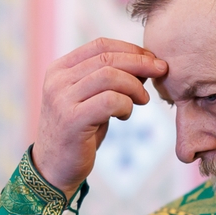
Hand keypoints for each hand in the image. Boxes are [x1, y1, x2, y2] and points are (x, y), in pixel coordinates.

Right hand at [31, 38, 166, 195]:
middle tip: (161, 71)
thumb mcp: (90, 100)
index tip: (151, 59)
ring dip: (134, 86)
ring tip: (142, 99)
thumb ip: (109, 81)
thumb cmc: (78, 134)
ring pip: (110, 77)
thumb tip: (144, 62)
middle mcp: (57, 80)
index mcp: (60, 69)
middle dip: (140, 62)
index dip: (130, 49)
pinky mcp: (72, 120)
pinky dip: (126, 105)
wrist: (54, 169)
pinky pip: (110, 101)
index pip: (100, 45)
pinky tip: (125, 115)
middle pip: (107, 58)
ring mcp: (62, 99)